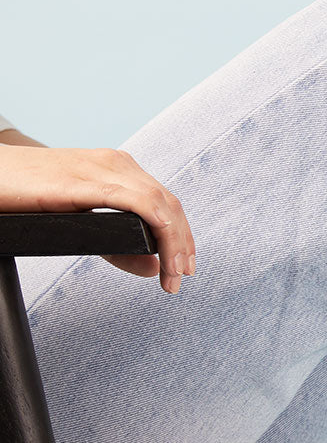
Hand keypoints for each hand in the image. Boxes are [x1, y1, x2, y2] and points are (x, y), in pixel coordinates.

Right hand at [0, 144, 196, 293]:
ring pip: (160, 204)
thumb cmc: (29, 195)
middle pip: (169, 205)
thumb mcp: (81, 221)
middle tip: (180, 278)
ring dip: (174, 242)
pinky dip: (157, 226)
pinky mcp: (83, 181)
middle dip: (182, 245)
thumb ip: (116, 245)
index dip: (182, 236)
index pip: (166, 203)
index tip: (183, 266)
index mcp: (119, 169)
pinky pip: (134, 200)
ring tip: (171, 274)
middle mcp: (116, 164)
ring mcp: (101, 169)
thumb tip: (153, 268)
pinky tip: (161, 249)